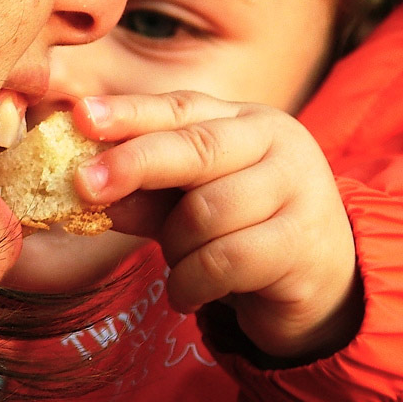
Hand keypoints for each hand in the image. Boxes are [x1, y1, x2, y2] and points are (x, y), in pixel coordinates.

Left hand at [72, 91, 361, 361]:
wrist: (322, 284)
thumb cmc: (240, 232)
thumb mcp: (183, 207)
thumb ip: (140, 195)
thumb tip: (80, 192)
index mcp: (244, 120)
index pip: (180, 107)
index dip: (128, 113)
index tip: (80, 117)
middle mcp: (277, 143)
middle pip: (195, 148)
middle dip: (133, 165)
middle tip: (83, 186)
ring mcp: (298, 189)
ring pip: (206, 212)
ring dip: (174, 247)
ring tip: (179, 265)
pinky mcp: (304, 243)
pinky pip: (224, 261)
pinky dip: (191, 282)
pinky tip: (188, 294)